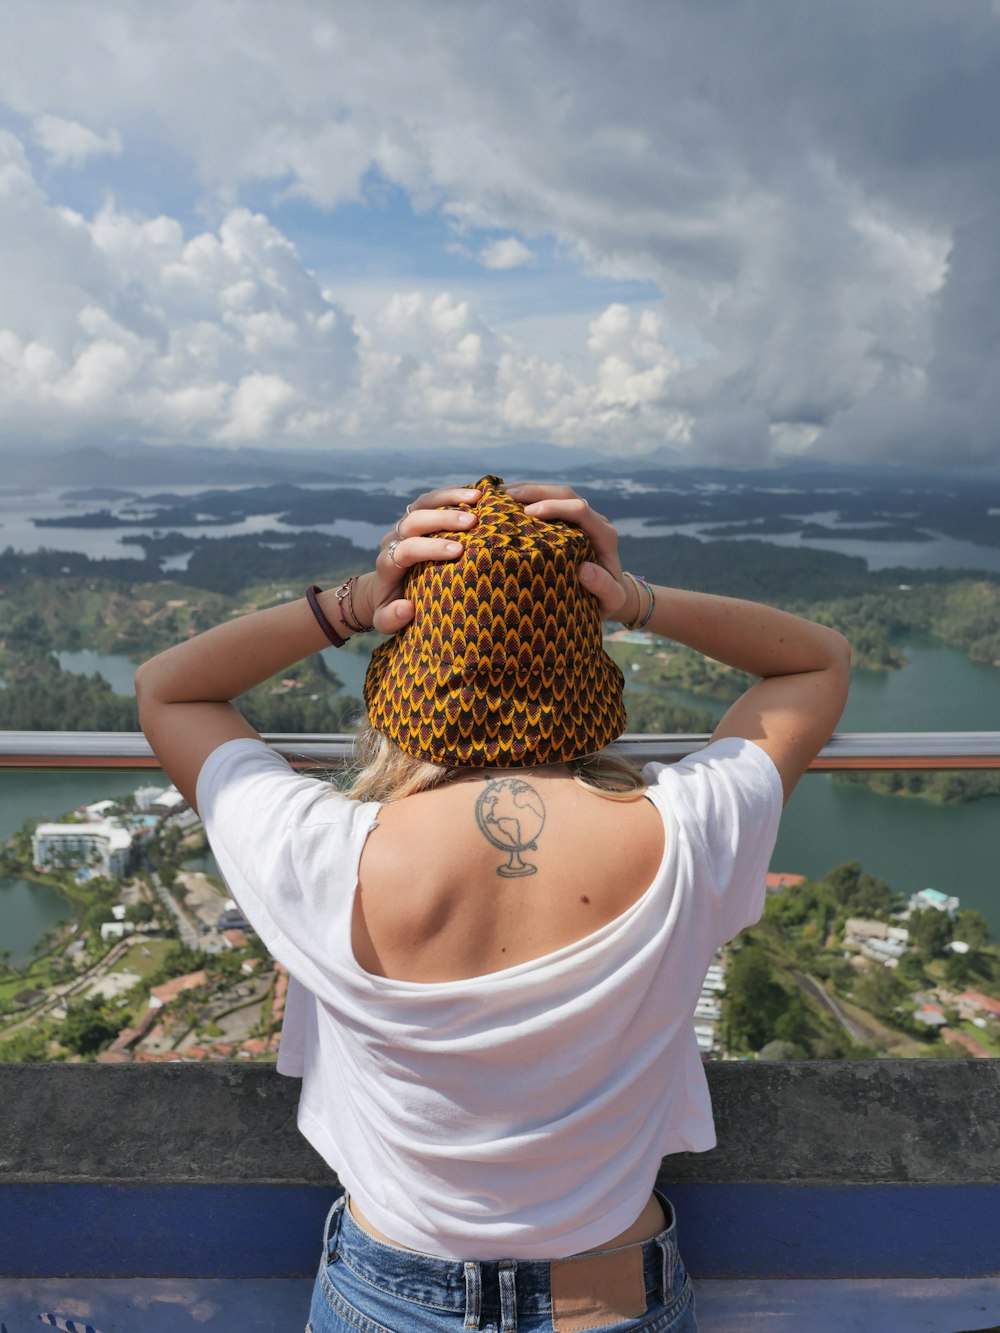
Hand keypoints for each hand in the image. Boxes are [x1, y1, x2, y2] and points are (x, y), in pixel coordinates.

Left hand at [353, 486, 480, 631]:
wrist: (381, 589)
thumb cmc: (390, 608)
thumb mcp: (386, 620)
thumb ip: (392, 618)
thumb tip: (407, 608)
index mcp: (387, 564)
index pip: (406, 550)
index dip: (430, 548)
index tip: (458, 551)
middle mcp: (393, 539)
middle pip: (413, 520)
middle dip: (443, 519)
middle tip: (472, 522)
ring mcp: (404, 524)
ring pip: (422, 503)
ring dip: (449, 497)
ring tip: (478, 498)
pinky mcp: (415, 515)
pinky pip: (431, 499)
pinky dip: (452, 494)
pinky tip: (475, 494)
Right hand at [503, 483, 637, 622]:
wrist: (612, 593)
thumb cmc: (609, 599)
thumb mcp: (611, 599)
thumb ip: (604, 587)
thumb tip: (584, 570)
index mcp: (604, 535)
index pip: (580, 510)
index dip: (554, 507)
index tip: (529, 512)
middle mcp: (594, 520)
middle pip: (565, 494)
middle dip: (535, 491)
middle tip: (505, 494)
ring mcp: (582, 517)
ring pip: (556, 493)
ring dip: (528, 489)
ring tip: (499, 492)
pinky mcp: (570, 519)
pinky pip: (550, 501)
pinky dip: (528, 497)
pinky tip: (507, 499)